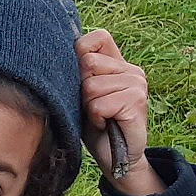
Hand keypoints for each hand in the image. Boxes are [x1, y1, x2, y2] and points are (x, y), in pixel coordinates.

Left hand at [77, 29, 161, 195]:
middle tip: (92, 107)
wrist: (115, 157)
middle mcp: (132, 70)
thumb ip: (78, 71)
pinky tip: (104, 124)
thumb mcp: (81, 93)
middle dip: (81, 89)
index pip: (97, 38)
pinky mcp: (137, 102)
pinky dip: (95, 118)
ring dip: (88, 107)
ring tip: (99, 117)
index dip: (81, 54)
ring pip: (91, 86)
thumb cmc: (94, 125)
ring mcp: (137, 84)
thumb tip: (58, 50)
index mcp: (119, 63)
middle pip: (88, 63)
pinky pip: (99, 105)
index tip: (81, 80)